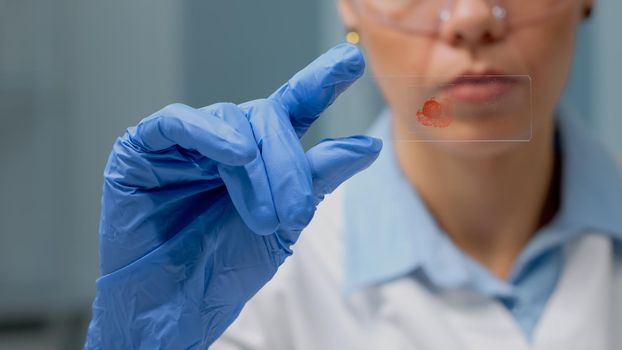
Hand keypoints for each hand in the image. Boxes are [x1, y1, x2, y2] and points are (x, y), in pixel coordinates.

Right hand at [84, 44, 381, 348]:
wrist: (174, 308)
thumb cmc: (225, 268)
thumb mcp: (285, 222)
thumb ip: (317, 178)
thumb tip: (366, 145)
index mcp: (257, 155)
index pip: (292, 108)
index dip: (320, 83)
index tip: (351, 62)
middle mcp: (223, 141)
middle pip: (266, 118)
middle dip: (288, 164)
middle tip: (295, 213)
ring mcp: (184, 143)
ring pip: (231, 122)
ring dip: (257, 168)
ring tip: (266, 217)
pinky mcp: (143, 149)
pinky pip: (177, 123)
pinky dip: (211, 134)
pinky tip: (236, 155)